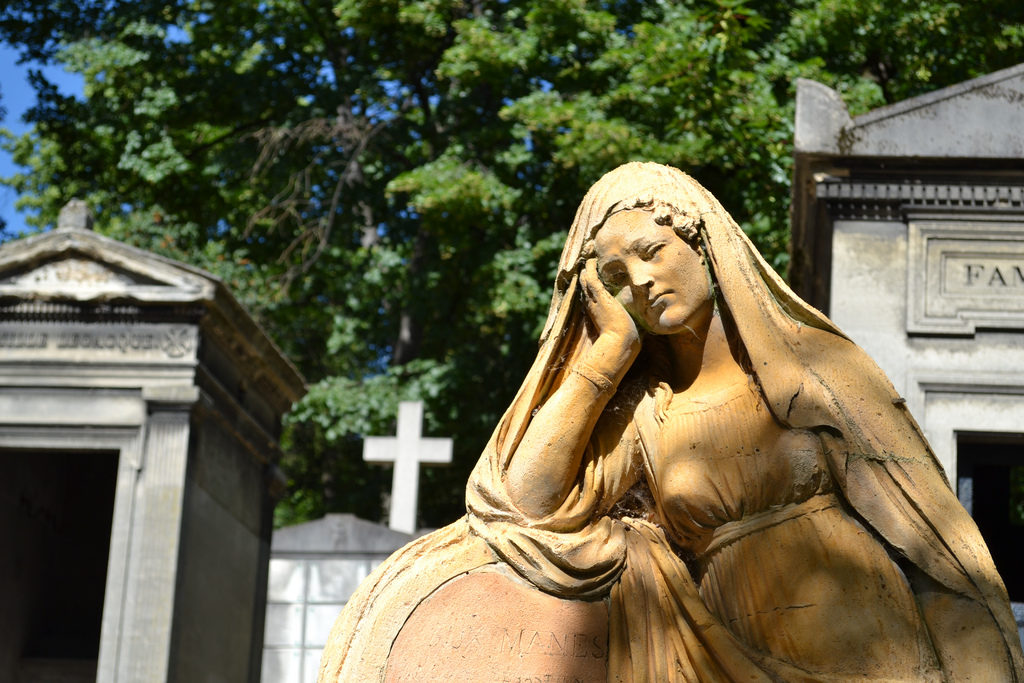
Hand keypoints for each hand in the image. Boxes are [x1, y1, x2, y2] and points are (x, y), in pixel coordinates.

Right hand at [580, 258, 640, 373]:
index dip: (591, 285)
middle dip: (586, 274)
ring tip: (590, 258)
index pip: (592, 295)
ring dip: (588, 269)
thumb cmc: (625, 339)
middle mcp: (593, 305)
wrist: (619, 344)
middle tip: (589, 262)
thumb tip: (650, 317)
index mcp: (598, 312)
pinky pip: (591, 278)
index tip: (594, 276)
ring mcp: (595, 300)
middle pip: (585, 285)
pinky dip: (591, 269)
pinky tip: (593, 260)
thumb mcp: (626, 325)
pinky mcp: (600, 296)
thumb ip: (633, 318)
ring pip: (586, 280)